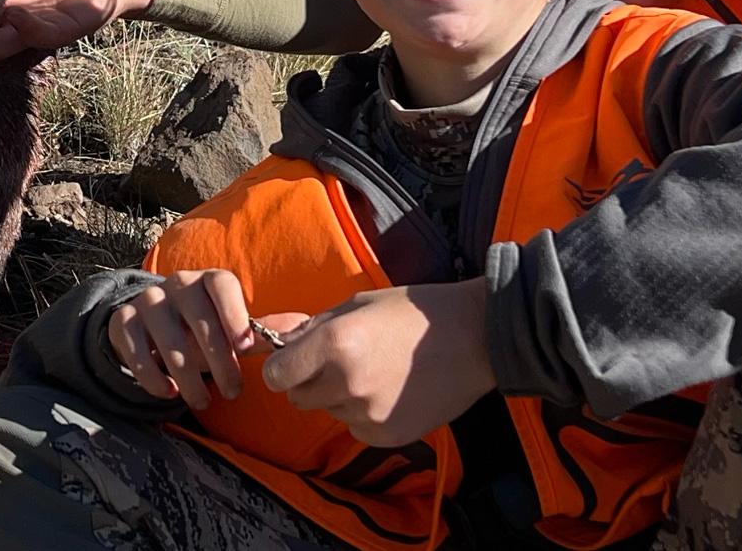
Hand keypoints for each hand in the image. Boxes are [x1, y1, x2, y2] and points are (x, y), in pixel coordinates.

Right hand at [106, 269, 257, 409]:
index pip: (221, 285)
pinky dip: (152, 376)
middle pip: (198, 317)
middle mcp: (177, 283)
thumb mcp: (231, 327)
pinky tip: (170, 393)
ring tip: (203, 402)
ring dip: (188, 376)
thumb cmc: (203, 328)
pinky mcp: (123, 320)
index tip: (246, 349)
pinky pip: (134, 348)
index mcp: (208, 280)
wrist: (153, 325)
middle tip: (232, 392)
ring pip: (167, 338)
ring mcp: (148, 301)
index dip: (234, 314)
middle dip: (219, 360)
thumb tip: (298, 331)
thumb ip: (261, 332)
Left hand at [260, 280, 495, 446]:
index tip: (295, 362)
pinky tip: (393, 391)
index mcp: (334, 343)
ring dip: (341, 397)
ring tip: (378, 372)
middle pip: (298, 397)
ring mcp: (368, 413)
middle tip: (341, 362)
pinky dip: (366, 415)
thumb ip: (309, 327)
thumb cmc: (413, 313)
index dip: (282, 367)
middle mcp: (346, 382)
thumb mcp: (356, 306)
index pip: (275, 374)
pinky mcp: (387, 435)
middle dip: (310, 381)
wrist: (476, 338)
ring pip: (330, 411)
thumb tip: (265, 337)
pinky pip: (356, 428)